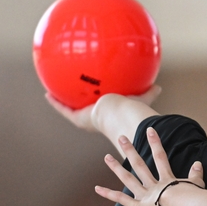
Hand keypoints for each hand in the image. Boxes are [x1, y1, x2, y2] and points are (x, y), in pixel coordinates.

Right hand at [45, 85, 161, 132]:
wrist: (119, 116)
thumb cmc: (131, 110)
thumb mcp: (139, 98)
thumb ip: (148, 94)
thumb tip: (159, 87)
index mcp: (109, 115)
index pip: (103, 111)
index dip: (98, 106)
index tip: (95, 100)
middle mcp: (96, 119)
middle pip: (86, 112)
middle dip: (80, 105)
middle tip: (73, 96)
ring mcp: (86, 119)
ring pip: (71, 111)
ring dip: (63, 104)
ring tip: (53, 94)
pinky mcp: (77, 118)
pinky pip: (63, 109)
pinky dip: (55, 102)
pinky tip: (47, 93)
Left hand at [94, 126, 204, 205]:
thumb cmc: (193, 198)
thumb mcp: (197, 184)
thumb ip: (196, 174)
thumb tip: (198, 163)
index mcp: (167, 180)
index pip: (161, 158)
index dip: (155, 143)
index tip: (150, 130)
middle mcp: (153, 185)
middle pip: (139, 165)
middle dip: (130, 150)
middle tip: (122, 137)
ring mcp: (144, 195)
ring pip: (127, 179)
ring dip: (116, 167)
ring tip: (106, 157)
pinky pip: (121, 200)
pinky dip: (109, 194)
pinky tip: (97, 189)